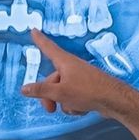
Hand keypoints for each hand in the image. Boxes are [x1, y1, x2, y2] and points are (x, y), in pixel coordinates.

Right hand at [19, 29, 138, 118]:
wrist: (115, 101)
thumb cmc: (88, 91)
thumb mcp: (60, 92)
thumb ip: (40, 91)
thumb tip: (24, 88)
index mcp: (64, 62)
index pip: (48, 48)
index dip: (39, 40)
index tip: (33, 30)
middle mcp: (72, 67)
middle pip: (51, 80)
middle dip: (49, 96)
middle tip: (50, 109)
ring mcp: (80, 78)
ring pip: (61, 91)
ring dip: (63, 102)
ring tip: (73, 106)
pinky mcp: (87, 88)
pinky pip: (72, 96)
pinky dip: (74, 104)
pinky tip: (82, 108)